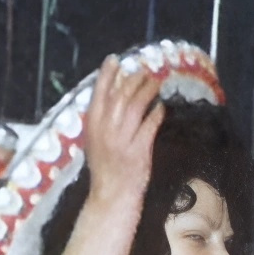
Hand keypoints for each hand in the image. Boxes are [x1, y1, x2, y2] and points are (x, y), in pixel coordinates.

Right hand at [79, 58, 165, 205]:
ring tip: (155, 83)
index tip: (114, 59)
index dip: (107, 74)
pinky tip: (161, 107)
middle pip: (121, 95)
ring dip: (147, 91)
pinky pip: (150, 125)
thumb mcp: (94, 140)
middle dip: (134, 80)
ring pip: (136, 106)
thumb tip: (114, 93)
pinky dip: (157, 113)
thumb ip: (101, 119)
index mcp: (92, 125)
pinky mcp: (139, 150)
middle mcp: (106, 130)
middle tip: (144, 72)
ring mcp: (123, 140)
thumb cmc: (104, 168)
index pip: (99, 93)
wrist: (111, 195)